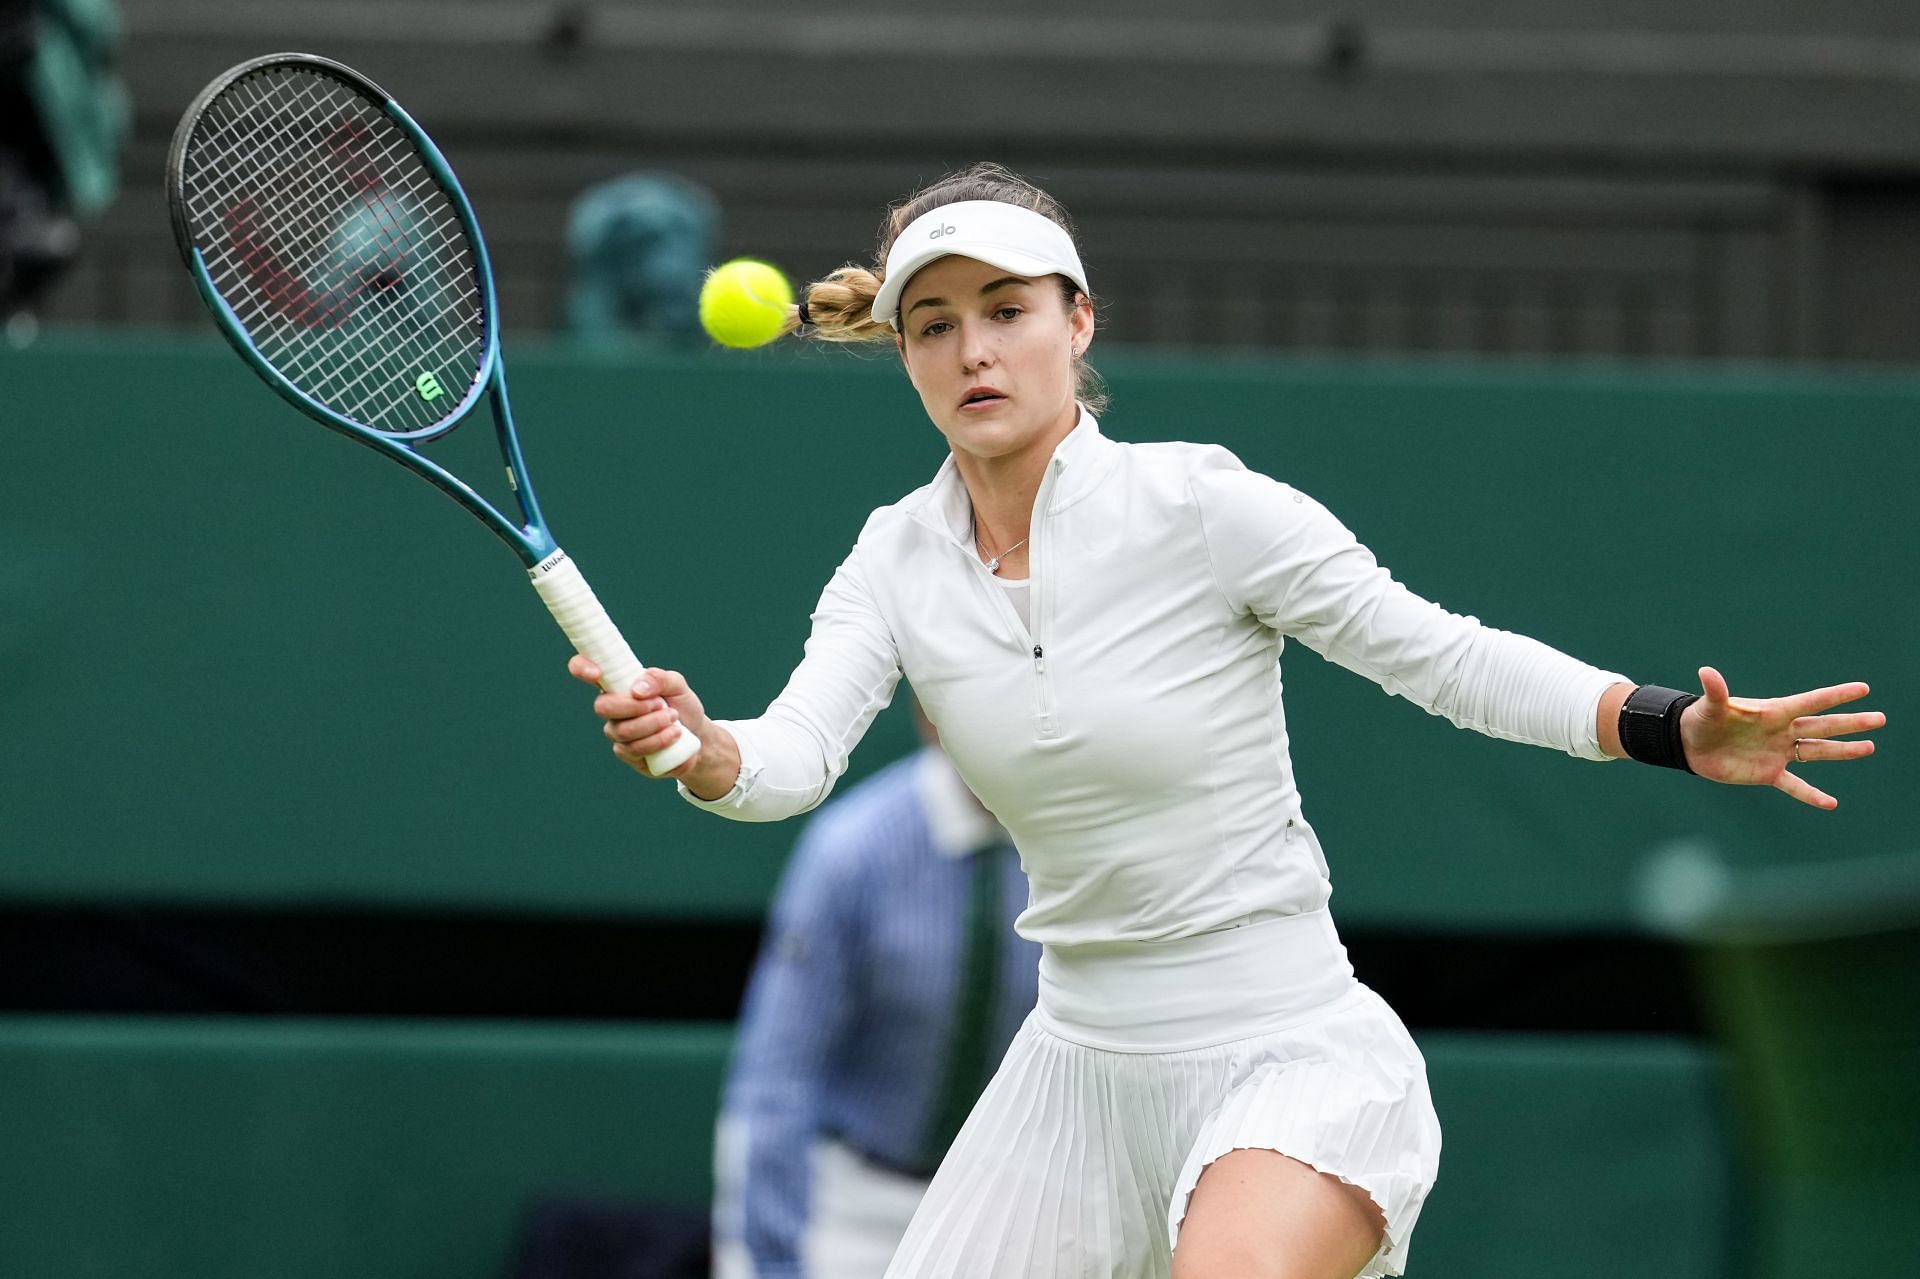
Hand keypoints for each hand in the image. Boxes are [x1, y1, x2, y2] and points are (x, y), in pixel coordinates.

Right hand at [568, 655, 707, 778]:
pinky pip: (634, 749)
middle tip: (661, 704)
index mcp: (618, 684)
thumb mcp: (678, 686)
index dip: (582, 667)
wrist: (697, 737)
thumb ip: (660, 678)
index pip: (585, 669)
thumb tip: (637, 688)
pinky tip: (674, 735)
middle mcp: (612, 707)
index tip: (596, 673)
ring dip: (653, 723)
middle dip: (635, 706)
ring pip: (622, 731)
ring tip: (674, 718)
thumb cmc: (681, 706)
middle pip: (602, 707)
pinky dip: (658, 741)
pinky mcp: (627, 754)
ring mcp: (617, 732)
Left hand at [1680, 666, 1883, 809]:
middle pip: (1822, 726)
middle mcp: (1781, 731)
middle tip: (1880, 719)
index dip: (1835, 695)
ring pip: (1817, 752)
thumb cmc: (1701, 719)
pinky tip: (1831, 804)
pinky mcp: (1768, 773)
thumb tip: (1706, 671)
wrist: (1689, 745)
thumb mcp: (1709, 707)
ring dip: (1843, 751)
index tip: (1863, 688)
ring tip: (1870, 747)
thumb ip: (1715, 692)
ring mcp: (1778, 752)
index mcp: (1772, 712)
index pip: (1810, 702)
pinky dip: (1811, 795)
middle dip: (1850, 723)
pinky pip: (1795, 785)